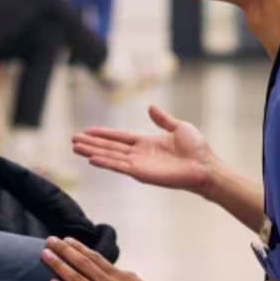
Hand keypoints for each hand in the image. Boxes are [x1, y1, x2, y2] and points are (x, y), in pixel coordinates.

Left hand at [42, 237, 173, 280]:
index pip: (95, 257)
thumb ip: (125, 279)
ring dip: (59, 265)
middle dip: (64, 250)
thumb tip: (117, 273)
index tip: (66, 240)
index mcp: (121, 276)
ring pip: (77, 278)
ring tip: (45, 255)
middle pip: (83, 263)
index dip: (79, 248)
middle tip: (49, 240)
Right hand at [73, 105, 213, 192]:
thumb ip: (163, 119)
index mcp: (146, 143)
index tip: (88, 130)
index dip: (103, 134)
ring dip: (92, 152)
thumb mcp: (179, 127)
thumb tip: (151, 107)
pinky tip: (91, 159)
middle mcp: (139, 154)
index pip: (119, 138)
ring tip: (75, 147)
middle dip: (92, 143)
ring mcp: (139, 165)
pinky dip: (105, 162)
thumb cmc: (197, 149)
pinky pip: (119, 167)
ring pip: (110, 156)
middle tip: (74, 139)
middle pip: (110, 147)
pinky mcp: (142, 173)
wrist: (205, 166)